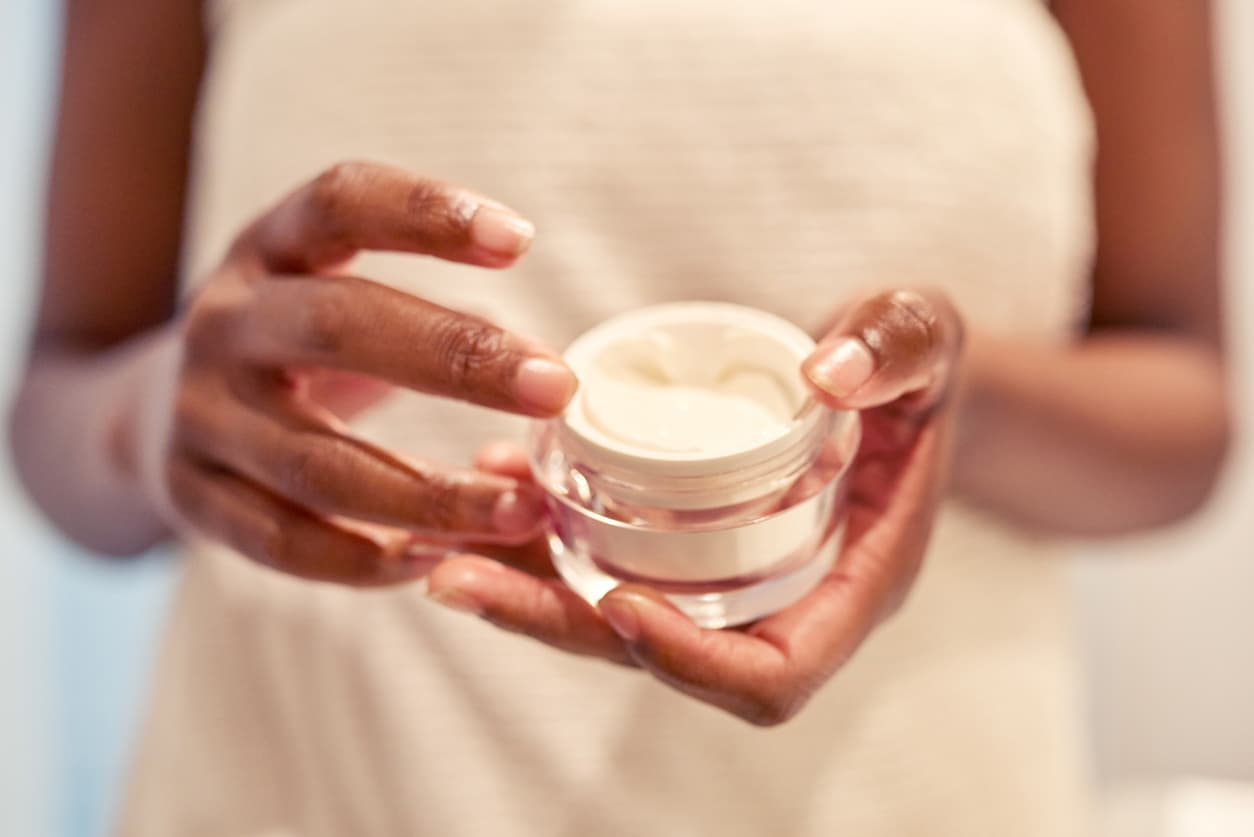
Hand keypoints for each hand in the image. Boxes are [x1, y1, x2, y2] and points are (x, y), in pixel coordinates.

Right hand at [133, 161, 577, 584]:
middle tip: (555, 386)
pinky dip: (363, 560)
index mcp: (268, 250)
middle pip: (338, 327)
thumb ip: (427, 316)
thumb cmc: (298, 347)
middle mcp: (224, 322)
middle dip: (457, 358)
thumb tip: (557, 374)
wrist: (155, 415)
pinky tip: (437, 560)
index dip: (426, 213)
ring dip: (429, 495)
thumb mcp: (335, 294)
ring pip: (318, 461)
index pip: (339, 203)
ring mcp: (198, 413)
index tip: (520, 240)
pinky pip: (282, 540)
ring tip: (522, 511)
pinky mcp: (189, 495)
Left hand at [427, 290, 963, 723]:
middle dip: (556, 628)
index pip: (773, 674)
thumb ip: (902, 346)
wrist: (883, 373)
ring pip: (615, 614)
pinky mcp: (688, 540)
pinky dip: (539, 531)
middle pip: (663, 656)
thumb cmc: (911, 364)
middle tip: (453, 577)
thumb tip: (832, 374)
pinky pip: (605, 556)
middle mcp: (779, 597)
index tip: (619, 601)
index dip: (692, 662)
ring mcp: (727, 575)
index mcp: (850, 581)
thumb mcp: (928, 336)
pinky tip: (489, 476)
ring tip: (434, 541)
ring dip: (522, 587)